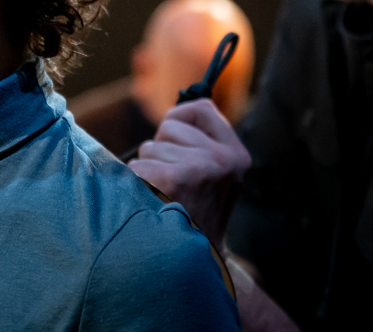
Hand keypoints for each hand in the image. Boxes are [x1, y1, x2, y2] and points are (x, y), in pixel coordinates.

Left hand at [127, 98, 250, 247]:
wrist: (191, 263)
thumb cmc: (193, 214)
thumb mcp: (213, 176)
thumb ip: (200, 143)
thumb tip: (174, 112)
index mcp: (236, 155)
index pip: (202, 109)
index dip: (180, 119)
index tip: (176, 141)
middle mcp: (223, 160)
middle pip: (169, 126)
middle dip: (161, 149)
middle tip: (173, 183)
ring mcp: (201, 169)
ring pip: (150, 146)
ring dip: (148, 168)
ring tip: (164, 196)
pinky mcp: (174, 181)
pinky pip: (137, 165)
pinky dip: (136, 183)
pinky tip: (151, 203)